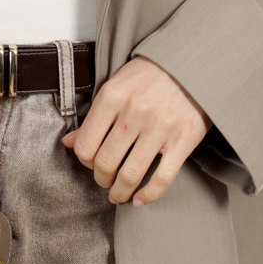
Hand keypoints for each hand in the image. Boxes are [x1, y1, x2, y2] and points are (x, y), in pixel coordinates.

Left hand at [62, 57, 210, 206]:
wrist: (193, 63)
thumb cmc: (151, 74)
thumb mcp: (116, 86)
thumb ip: (94, 115)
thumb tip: (69, 143)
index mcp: (112, 97)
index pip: (85, 145)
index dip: (84, 162)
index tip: (91, 164)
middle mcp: (134, 113)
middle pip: (105, 163)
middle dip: (101, 179)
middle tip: (105, 181)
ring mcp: (160, 128)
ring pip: (130, 175)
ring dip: (120, 192)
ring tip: (119, 194)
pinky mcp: (183, 140)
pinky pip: (162, 178)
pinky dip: (148, 195)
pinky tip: (140, 199)